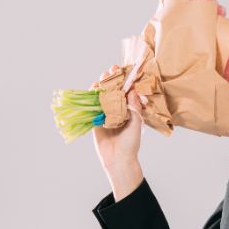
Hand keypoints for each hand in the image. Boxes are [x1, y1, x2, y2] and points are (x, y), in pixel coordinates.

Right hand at [92, 62, 144, 186]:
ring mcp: (106, 113)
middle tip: (112, 69)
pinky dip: (92, 95)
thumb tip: (133, 90)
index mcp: (130, 109)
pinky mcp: (96, 119)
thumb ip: (134, 107)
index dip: (125, 80)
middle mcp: (118, 109)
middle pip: (114, 90)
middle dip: (112, 79)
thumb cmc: (131, 143)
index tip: (124, 70)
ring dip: (102, 84)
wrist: (118, 159)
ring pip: (103, 95)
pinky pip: (93, 105)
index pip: (127, 91)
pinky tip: (93, 87)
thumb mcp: (136, 123)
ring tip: (103, 75)